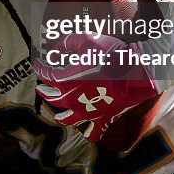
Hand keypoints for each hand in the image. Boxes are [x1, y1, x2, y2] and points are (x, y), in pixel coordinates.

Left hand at [33, 33, 157, 142]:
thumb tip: (53, 51)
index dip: (39, 67)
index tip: (38, 64)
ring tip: (58, 113)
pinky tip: (86, 128)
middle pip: (51, 98)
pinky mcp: (103, 119)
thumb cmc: (110, 54)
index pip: (44, 74)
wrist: (135, 72)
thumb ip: (65, 43)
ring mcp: (87, 112)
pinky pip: (92, 134)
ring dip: (59, 115)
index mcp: (64, 81)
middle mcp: (71, 100)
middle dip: (44, 92)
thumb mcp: (85, 39)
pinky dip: (88, 132)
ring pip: (65, 119)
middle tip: (41, 88)